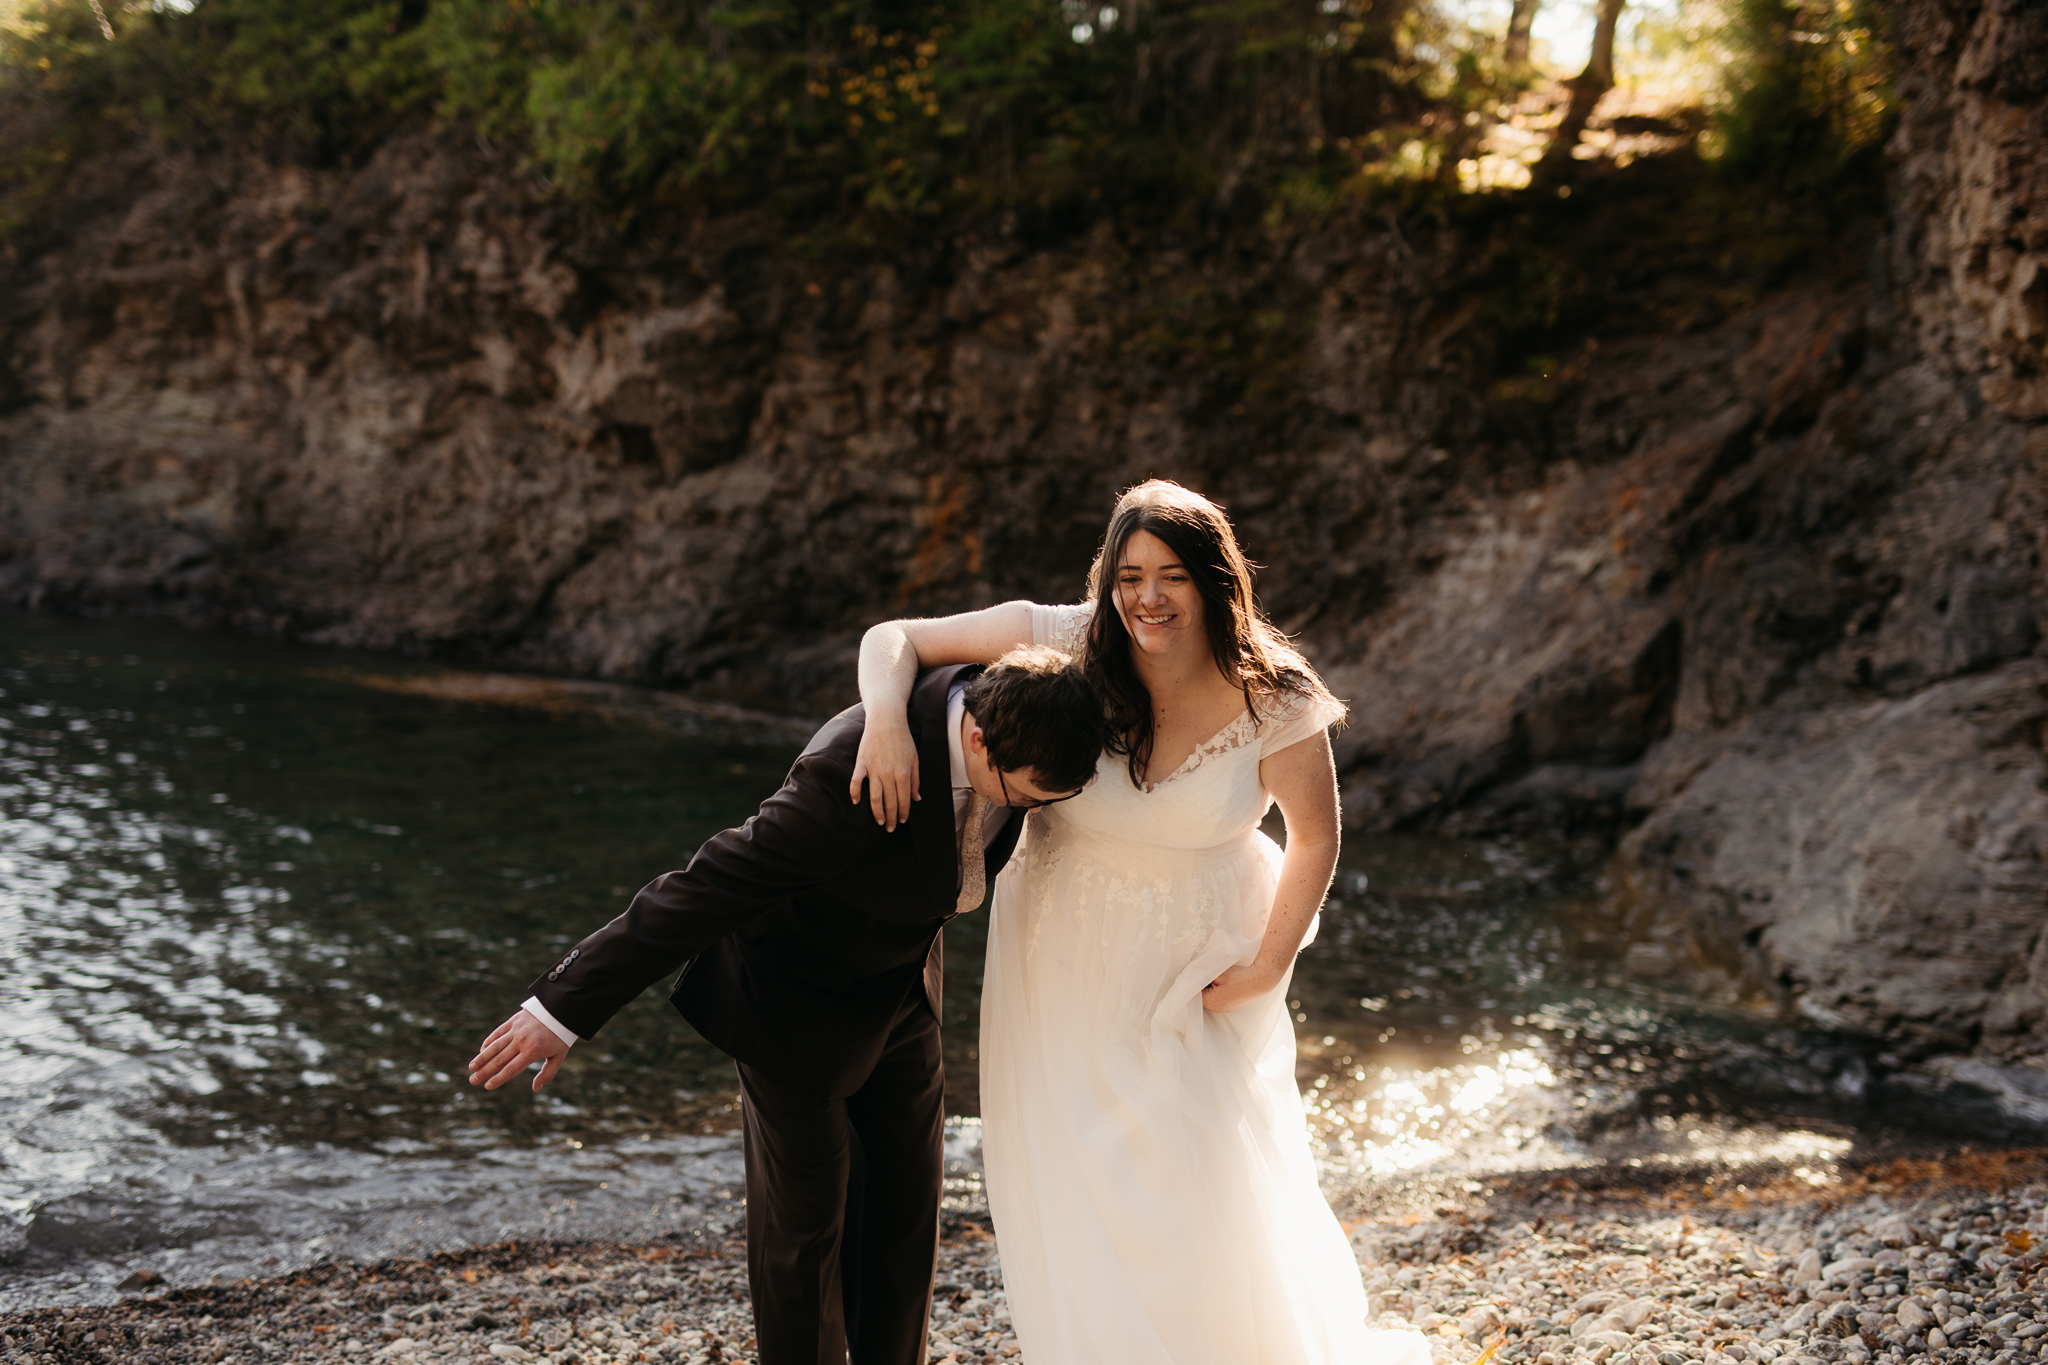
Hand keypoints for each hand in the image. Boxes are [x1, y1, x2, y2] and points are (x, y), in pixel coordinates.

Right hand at [469, 1011, 568, 1090]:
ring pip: (494, 1046)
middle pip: (499, 1060)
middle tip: (473, 1080)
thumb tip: (535, 1088)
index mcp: (532, 1051)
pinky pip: (497, 1033)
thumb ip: (547, 1073)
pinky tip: (481, 1051)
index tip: (487, 1087)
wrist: (561, 1010)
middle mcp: (521, 1041)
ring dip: (481, 1058)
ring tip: (472, 1068)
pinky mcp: (513, 1021)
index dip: (498, 1079)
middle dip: (484, 1072)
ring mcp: (516, 1030)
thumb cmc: (560, 1036)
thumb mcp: (559, 1056)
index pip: (511, 1069)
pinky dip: (488, 1042)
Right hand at [849, 711, 920, 829]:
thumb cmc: (903, 740)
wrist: (886, 720)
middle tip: (890, 827)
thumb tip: (916, 799)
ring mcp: (874, 769)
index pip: (904, 800)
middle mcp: (888, 774)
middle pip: (890, 802)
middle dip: (891, 817)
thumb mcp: (915, 759)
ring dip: (877, 812)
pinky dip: (854, 793)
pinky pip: (856, 781)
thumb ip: (915, 780)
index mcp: (903, 773)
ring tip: (879, 821)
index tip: (902, 821)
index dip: (903, 812)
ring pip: (874, 797)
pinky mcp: (861, 763)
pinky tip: (856, 802)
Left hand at [1201, 959, 1285, 1013]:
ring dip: (1210, 986)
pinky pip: (1218, 997)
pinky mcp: (1230, 1005)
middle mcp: (1216, 1009)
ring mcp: (1224, 1008)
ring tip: (1217, 976)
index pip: (1193, 991)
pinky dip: (1218, 989)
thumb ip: (1202, 972)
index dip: (1193, 980)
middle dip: (1202, 983)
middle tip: (1206, 971)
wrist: (1261, 979)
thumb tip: (1190, 971)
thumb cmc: (1240, 976)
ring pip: (1210, 995)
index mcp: (1210, 1002)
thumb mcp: (1218, 972)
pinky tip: (1224, 981)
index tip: (1194, 971)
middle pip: (1201, 994)